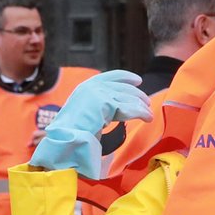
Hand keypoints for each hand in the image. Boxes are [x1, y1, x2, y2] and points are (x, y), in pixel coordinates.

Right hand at [31, 71, 151, 179]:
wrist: (65, 138)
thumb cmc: (72, 132)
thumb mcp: (84, 112)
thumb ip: (98, 106)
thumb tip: (116, 107)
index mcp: (85, 87)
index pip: (110, 77)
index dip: (125, 77)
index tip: (138, 80)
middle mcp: (92, 87)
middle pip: (122, 88)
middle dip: (137, 94)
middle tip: (147, 102)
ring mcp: (99, 94)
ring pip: (128, 98)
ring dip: (141, 106)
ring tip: (149, 114)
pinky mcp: (106, 104)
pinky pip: (130, 108)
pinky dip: (141, 113)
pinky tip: (148, 118)